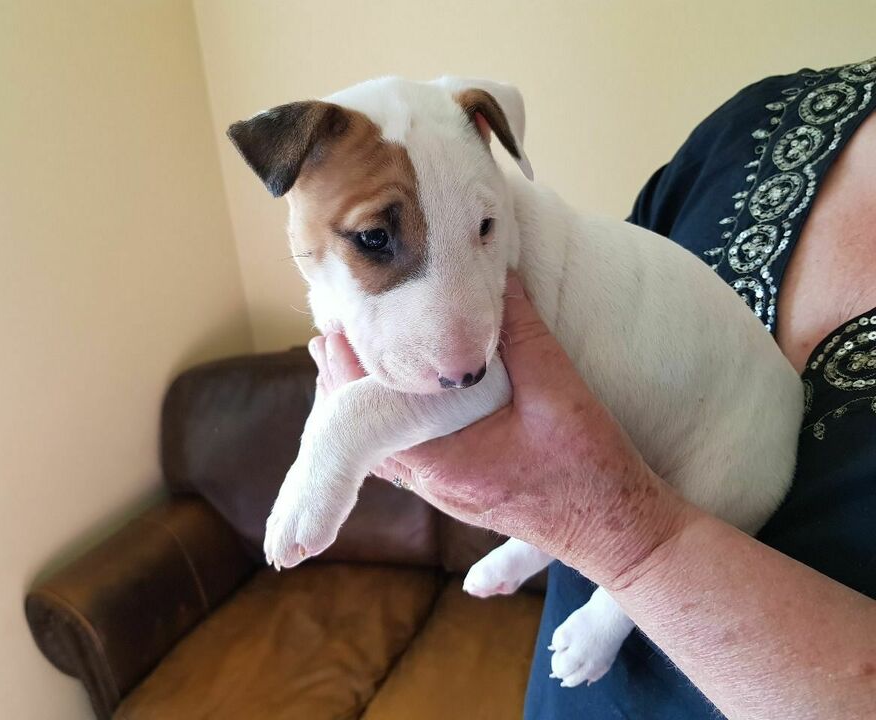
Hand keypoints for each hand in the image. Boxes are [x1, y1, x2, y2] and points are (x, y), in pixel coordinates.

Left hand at [309, 273, 691, 586]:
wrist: (617, 532)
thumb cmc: (590, 471)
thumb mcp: (559, 392)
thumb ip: (523, 334)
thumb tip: (500, 278)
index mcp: (445, 462)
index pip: (371, 415)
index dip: (348, 370)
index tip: (333, 329)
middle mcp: (433, 482)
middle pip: (366, 432)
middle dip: (346, 382)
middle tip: (330, 335)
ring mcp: (444, 491)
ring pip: (385, 445)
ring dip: (366, 403)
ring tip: (350, 359)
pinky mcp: (460, 489)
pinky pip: (408, 454)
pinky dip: (392, 422)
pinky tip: (396, 398)